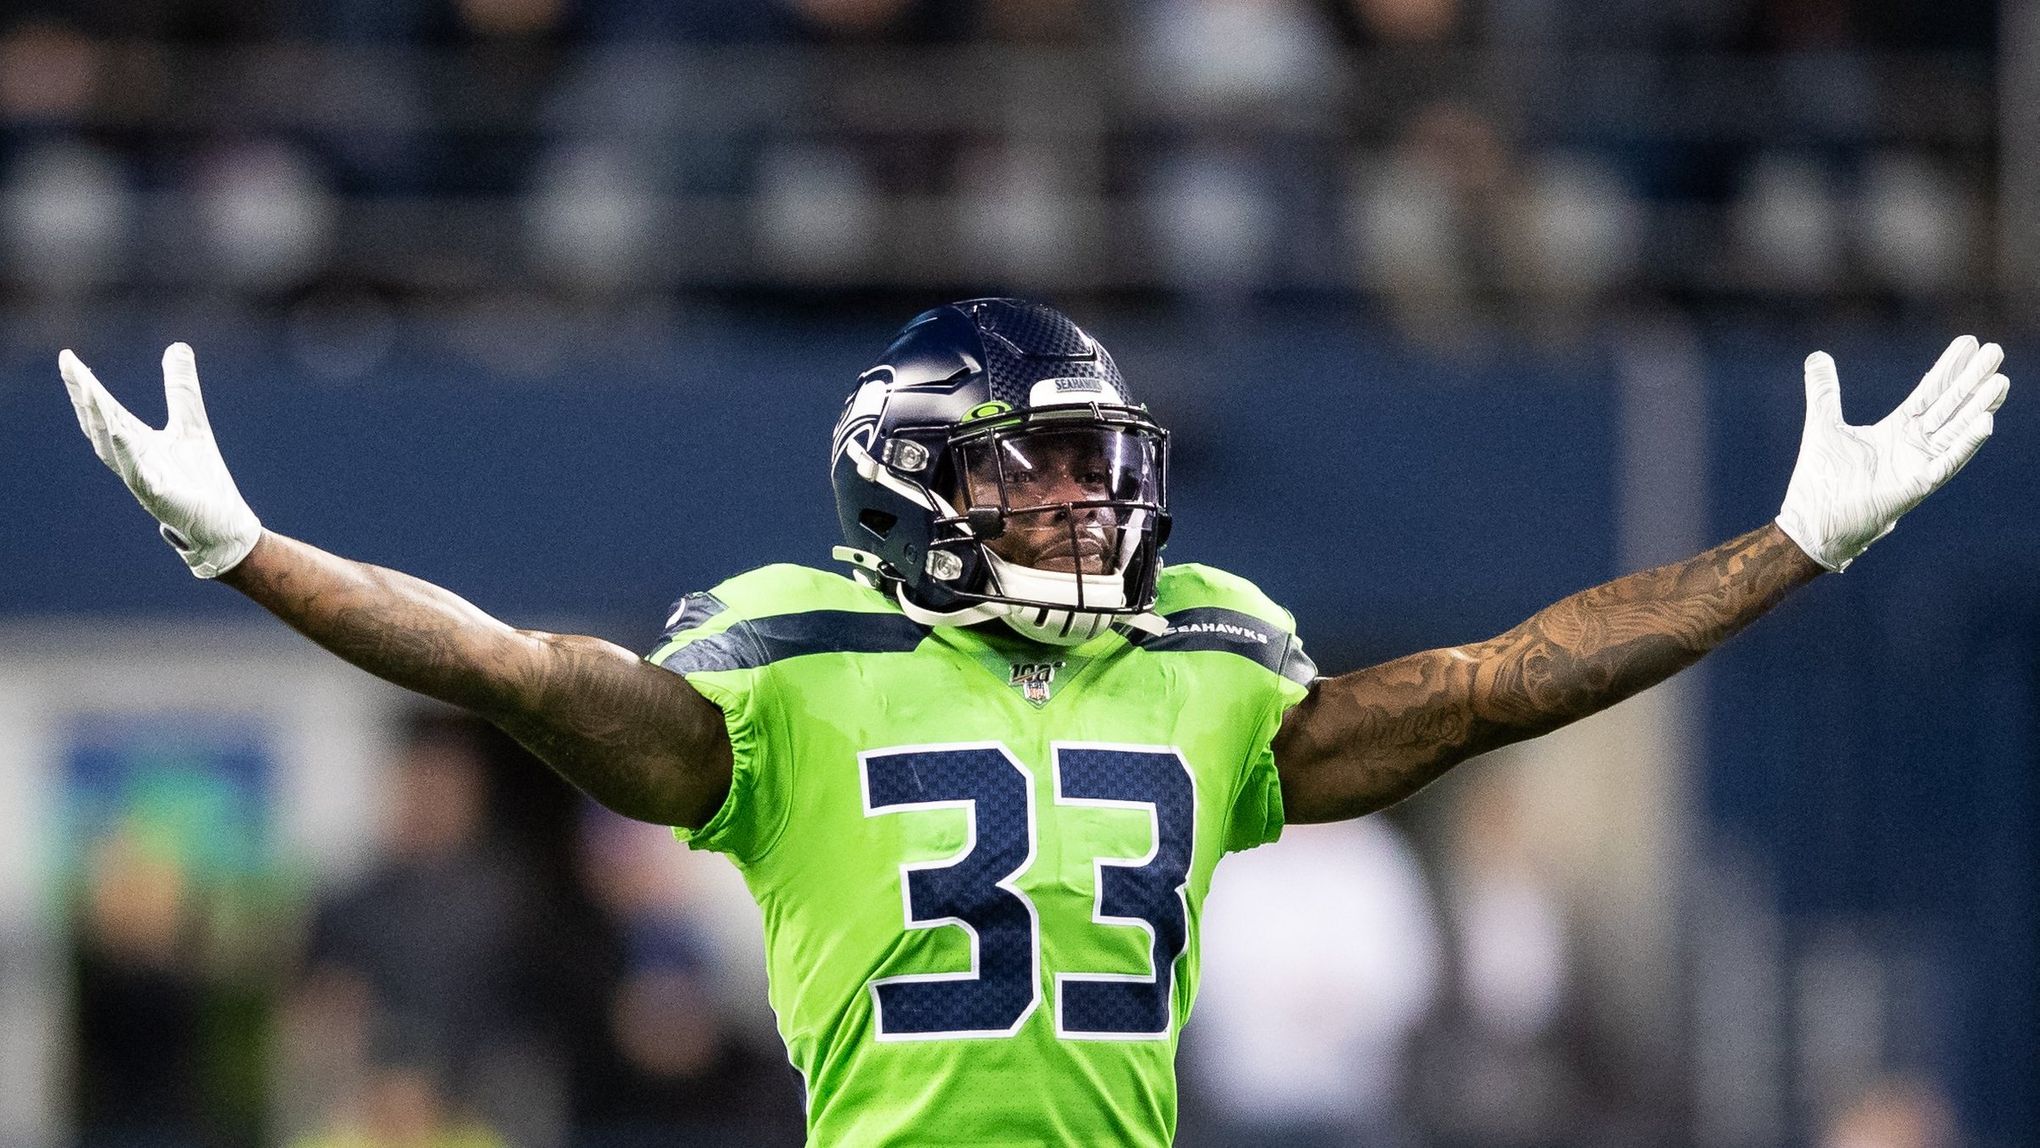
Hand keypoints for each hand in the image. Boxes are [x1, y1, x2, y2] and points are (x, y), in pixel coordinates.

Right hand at [60, 343, 262, 578]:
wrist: (223, 524)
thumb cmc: (201, 479)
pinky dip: (130, 455)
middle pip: (101, 425)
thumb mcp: (191, 423)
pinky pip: (140, 475)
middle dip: (86, 397)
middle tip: (71, 367)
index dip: (86, 386)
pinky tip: (123, 435)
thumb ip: (180, 389)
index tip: (69, 358)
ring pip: (114, 448)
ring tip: (90, 391)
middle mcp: (134, 460)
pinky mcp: (162, 498)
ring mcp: (144, 480)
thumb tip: (177, 346)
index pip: (106, 410)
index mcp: (137, 443)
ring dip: (102, 420)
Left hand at [1775, 336, 2008, 571]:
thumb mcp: (1822, 424)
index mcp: (1896, 430)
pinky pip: (1946, 463)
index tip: (1969, 341)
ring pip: (1956, 430)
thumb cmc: (1821, 479)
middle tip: (1996, 350)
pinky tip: (1985, 423)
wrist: (1811, 521)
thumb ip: (1824, 392)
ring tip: (2000, 381)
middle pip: (1950, 406)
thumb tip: (1817, 356)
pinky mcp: (1916, 487)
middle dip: (1972, 380)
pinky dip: (1965, 445)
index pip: (1929, 393)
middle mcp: (1914, 445)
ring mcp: (1918, 466)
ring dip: (1979, 407)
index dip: (1948, 368)